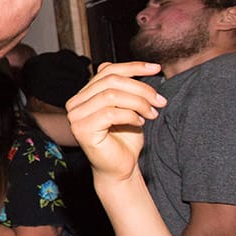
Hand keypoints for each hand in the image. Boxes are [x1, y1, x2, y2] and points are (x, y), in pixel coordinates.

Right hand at [65, 62, 165, 183]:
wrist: (121, 168)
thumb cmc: (125, 140)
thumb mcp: (129, 107)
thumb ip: (125, 88)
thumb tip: (136, 68)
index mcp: (84, 94)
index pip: (107, 70)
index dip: (133, 67)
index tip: (157, 69)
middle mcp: (75, 103)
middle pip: (111, 81)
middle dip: (141, 88)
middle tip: (160, 101)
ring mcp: (76, 116)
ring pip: (111, 95)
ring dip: (139, 103)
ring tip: (152, 114)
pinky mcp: (82, 129)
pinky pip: (110, 113)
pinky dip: (131, 116)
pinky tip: (140, 123)